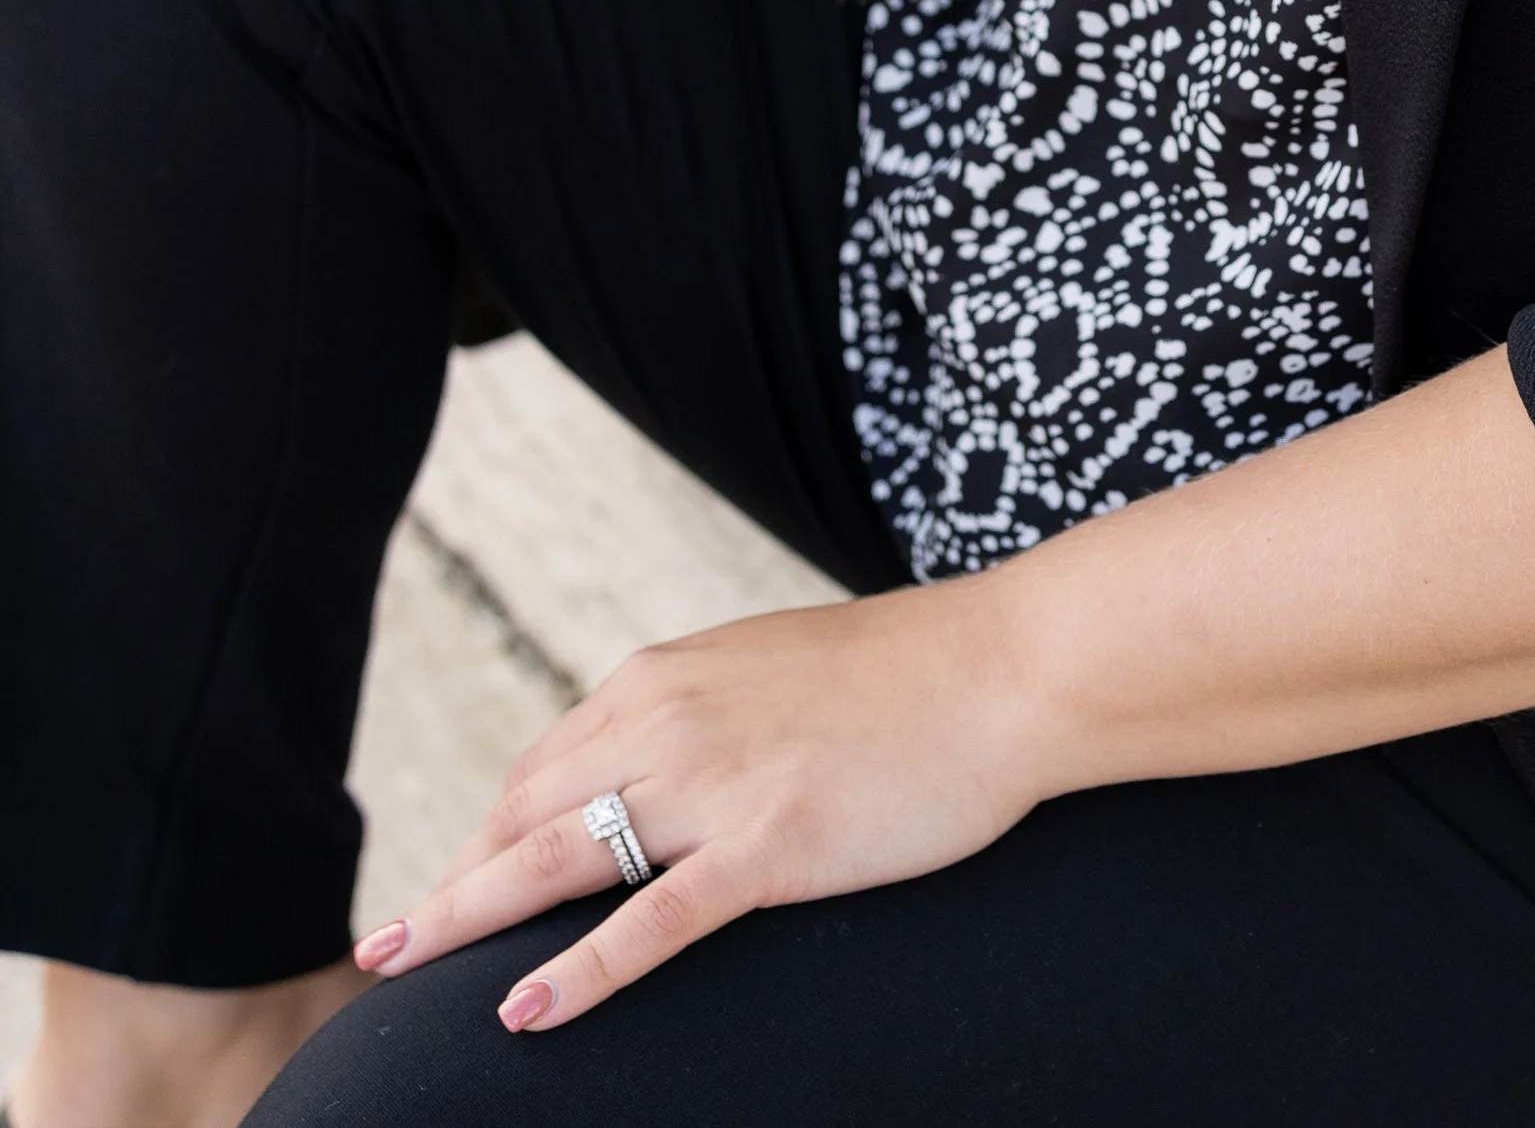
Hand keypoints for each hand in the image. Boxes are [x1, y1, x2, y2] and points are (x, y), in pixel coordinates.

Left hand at [354, 577, 1041, 1033]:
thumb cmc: (904, 677)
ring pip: (557, 861)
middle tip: (386, 950)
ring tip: (395, 970)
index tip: (449, 888)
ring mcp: (715, 785)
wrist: (1001, 670)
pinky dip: (579, 971)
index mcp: (666, 678)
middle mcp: (667, 721)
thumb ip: (701, 714)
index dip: (485, 834)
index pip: (543, 767)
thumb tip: (656, 763)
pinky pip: (650, 920)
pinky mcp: (768, 843)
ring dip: (466, 918)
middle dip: (450, 884)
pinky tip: (523, 1012)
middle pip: (525, 814)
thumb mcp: (771, 674)